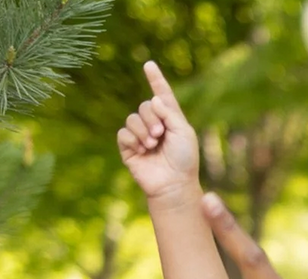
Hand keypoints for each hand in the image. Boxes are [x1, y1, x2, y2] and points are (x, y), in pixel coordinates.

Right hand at [116, 61, 199, 202]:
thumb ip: (170, 113)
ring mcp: (141, 137)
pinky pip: (123, 133)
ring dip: (143, 130)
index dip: (156, 80)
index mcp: (170, 120)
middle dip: (152, 118)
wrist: (174, 184)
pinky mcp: (129, 148)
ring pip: (132, 119)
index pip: (162, 96)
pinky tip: (142, 150)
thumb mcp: (183, 132)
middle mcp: (155, 125)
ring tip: (152, 145)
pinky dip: (133, 140)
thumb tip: (154, 99)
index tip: (149, 65)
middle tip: (160, 135)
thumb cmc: (184, 161)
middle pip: (145, 106)